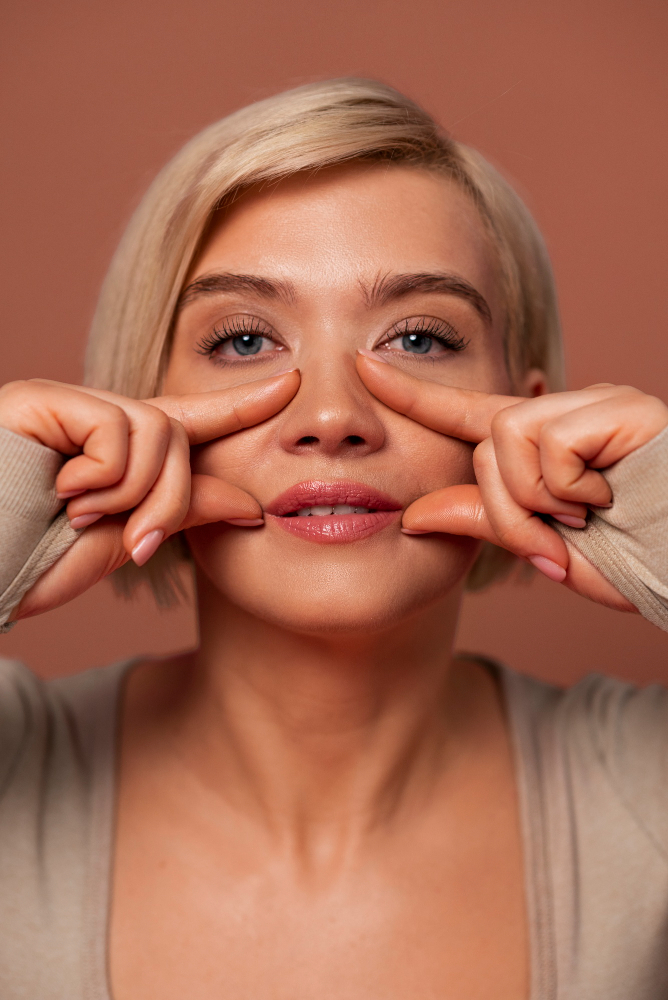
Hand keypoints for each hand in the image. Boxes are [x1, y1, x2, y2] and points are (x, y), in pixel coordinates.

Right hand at [0, 371, 299, 617]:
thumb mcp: (121, 540)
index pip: (189, 421)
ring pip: (155, 433)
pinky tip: (61, 494)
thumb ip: (182, 509)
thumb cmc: (28, 560)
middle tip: (133, 542)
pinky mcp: (42, 399)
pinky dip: (103, 477)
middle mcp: (94, 424)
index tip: (292, 384)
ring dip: (133, 495)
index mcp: (115, 456)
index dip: (240, 405)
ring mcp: (66, 408)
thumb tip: (251, 501)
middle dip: (168, 498)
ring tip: (80, 518)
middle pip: (176, 435)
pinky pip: (117, 430)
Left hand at [356, 352, 667, 610]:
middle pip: (484, 444)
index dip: (412, 393)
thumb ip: (485, 521)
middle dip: (509, 513)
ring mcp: (593, 403)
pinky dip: (572, 491)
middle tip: (556, 547)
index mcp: (542, 444)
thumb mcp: (545, 546)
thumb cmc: (636, 555)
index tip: (361, 365)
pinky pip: (551, 446)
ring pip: (509, 442)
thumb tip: (414, 514)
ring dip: (539, 504)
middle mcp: (564, 413)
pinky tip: (610, 498)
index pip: (464, 414)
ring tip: (589, 520)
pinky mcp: (618, 406)